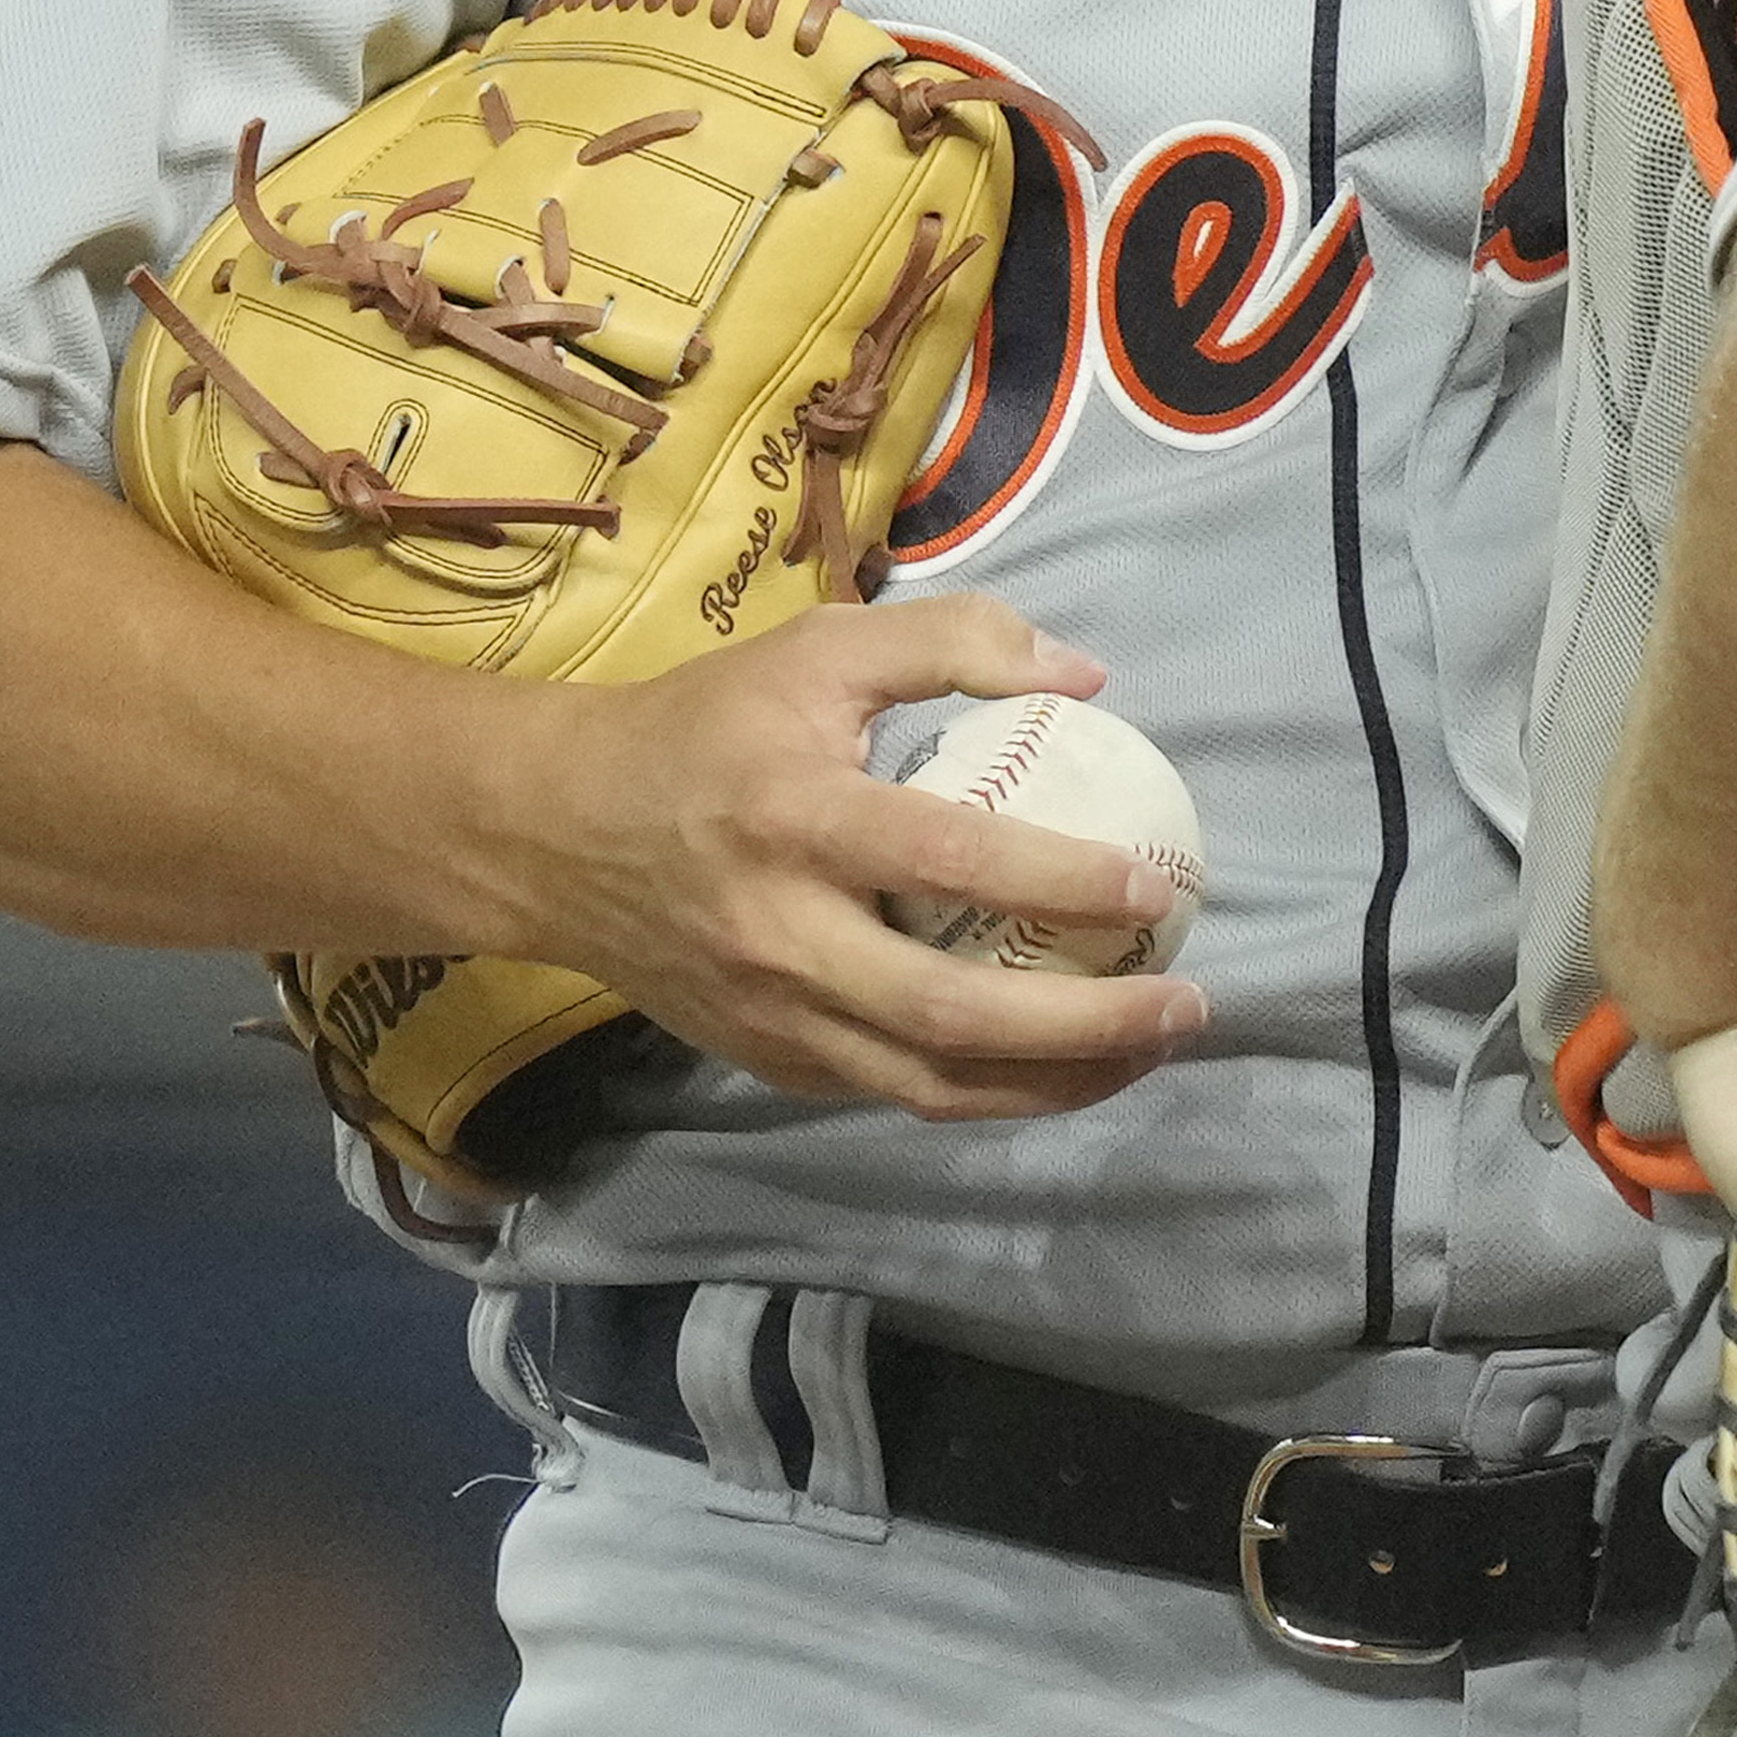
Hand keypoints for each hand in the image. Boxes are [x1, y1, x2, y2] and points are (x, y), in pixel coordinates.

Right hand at [479, 592, 1208, 1124]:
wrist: (551, 835)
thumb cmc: (700, 729)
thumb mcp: (815, 649)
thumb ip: (950, 642)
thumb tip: (1085, 675)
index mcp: (797, 817)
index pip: (952, 860)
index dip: (1063, 880)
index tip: (1155, 886)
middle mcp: (783, 934)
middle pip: (949, 1015)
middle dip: (1085, 1026)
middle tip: (1185, 1006)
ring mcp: (770, 1016)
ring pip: (929, 1085)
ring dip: (1054, 1084)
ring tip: (1146, 1052)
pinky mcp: (766, 1063)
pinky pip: (892, 1094)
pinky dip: (985, 1092)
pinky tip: (1056, 1067)